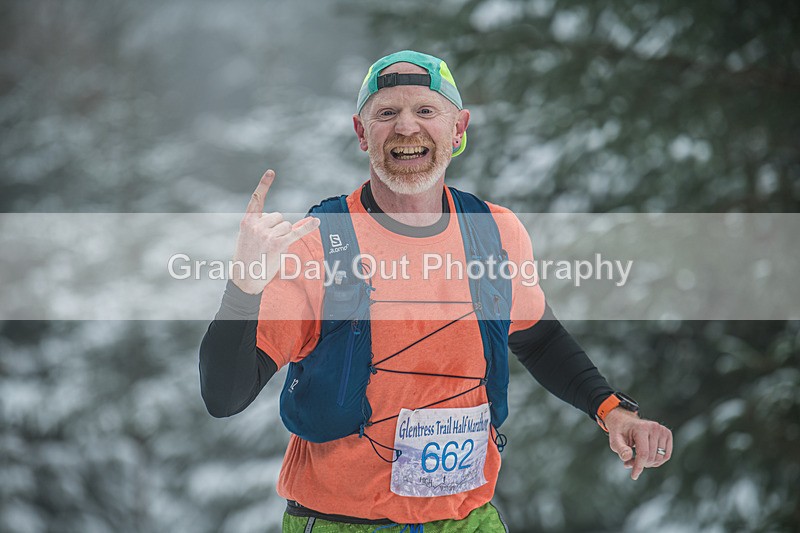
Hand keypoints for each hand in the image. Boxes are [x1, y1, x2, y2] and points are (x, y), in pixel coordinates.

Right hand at [231, 169, 319, 293]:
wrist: (244, 278)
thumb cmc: (247, 259)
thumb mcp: (247, 238)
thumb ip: (261, 226)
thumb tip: (288, 224)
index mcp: (247, 222)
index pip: (256, 199)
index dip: (264, 185)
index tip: (271, 172)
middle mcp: (257, 225)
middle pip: (278, 216)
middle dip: (277, 228)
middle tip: (267, 243)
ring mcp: (267, 235)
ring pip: (286, 225)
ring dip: (284, 236)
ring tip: (272, 249)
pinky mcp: (278, 245)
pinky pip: (295, 233)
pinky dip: (307, 228)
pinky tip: (316, 222)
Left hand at [605, 408, 672, 480]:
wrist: (625, 422)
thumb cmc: (619, 432)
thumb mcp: (615, 440)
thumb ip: (620, 449)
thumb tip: (627, 457)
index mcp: (641, 427)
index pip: (643, 453)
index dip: (639, 466)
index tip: (634, 476)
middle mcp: (654, 427)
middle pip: (651, 457)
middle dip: (641, 464)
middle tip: (630, 462)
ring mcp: (662, 430)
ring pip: (660, 458)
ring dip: (649, 463)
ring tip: (636, 459)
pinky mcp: (667, 434)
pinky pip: (666, 455)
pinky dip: (657, 461)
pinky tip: (646, 458)